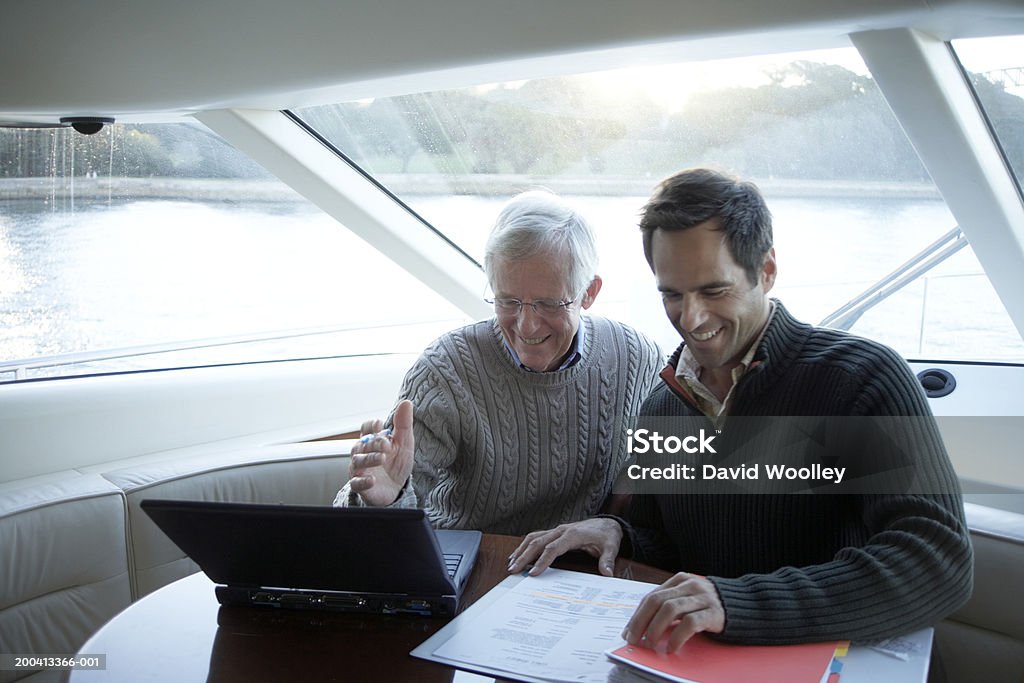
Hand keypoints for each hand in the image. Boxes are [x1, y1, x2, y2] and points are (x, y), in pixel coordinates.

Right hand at [347, 400, 414, 505]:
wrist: (397, 488)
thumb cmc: (397, 463)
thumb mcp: (403, 442)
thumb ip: (403, 424)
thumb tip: (406, 402)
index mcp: (372, 441)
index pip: (365, 428)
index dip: (370, 426)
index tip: (380, 425)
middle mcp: (362, 454)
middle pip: (361, 444)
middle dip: (374, 443)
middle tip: (387, 445)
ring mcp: (359, 470)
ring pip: (358, 462)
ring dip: (369, 459)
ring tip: (382, 458)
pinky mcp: (360, 486)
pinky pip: (356, 483)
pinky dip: (363, 481)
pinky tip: (372, 480)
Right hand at [507, 518, 622, 576]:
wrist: (607, 524)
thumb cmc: (606, 536)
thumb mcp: (611, 547)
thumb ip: (607, 560)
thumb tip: (607, 573)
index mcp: (572, 534)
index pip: (553, 548)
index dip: (542, 560)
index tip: (533, 573)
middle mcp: (561, 530)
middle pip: (538, 542)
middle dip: (524, 556)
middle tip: (513, 570)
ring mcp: (556, 530)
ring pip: (533, 538)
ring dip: (521, 550)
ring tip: (511, 563)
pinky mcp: (555, 533)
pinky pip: (536, 537)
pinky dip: (525, 545)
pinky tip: (518, 555)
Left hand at [622, 572, 724, 651]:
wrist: (745, 605)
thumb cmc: (710, 605)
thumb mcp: (689, 599)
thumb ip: (670, 605)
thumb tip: (642, 626)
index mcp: (680, 580)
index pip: (651, 596)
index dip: (637, 615)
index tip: (628, 631)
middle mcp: (690, 585)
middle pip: (657, 601)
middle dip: (641, 622)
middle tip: (634, 639)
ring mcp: (702, 598)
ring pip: (670, 610)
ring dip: (656, 629)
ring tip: (651, 644)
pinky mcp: (714, 612)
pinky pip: (690, 623)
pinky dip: (677, 637)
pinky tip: (672, 648)